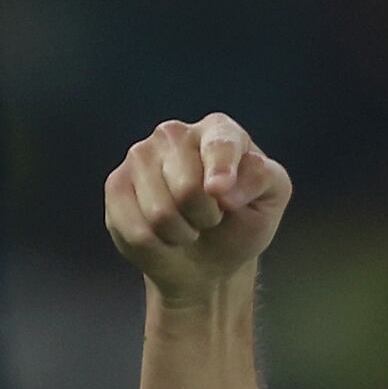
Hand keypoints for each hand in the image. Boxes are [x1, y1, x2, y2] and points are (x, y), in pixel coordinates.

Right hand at [105, 114, 291, 305]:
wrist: (206, 259)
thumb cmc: (242, 224)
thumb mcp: (270, 201)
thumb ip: (261, 179)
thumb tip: (223, 188)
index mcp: (217, 130)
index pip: (219, 144)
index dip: (221, 171)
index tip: (221, 195)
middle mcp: (174, 134)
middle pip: (187, 187)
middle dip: (205, 217)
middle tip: (211, 219)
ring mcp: (141, 156)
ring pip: (159, 213)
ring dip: (180, 233)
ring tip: (188, 227)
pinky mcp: (117, 185)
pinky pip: (136, 229)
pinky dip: (156, 246)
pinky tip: (162, 235)